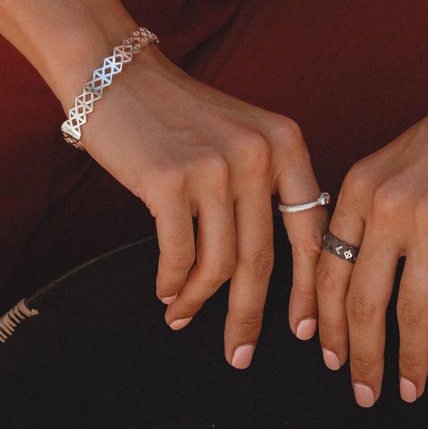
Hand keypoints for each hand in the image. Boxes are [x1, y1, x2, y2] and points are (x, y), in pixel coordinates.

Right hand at [71, 43, 327, 368]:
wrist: (117, 74)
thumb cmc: (178, 114)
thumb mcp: (241, 136)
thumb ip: (265, 187)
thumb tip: (273, 267)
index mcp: (284, 140)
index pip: (310, 229)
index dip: (310, 288)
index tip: (307, 332)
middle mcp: (257, 152)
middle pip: (262, 258)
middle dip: (250, 316)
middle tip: (240, 354)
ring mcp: (214, 166)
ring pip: (219, 264)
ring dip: (199, 300)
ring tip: (182, 314)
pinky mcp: (169, 181)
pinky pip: (179, 257)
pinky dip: (173, 283)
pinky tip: (166, 291)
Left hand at [315, 53, 427, 407]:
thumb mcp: (398, 163)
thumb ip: (374, 211)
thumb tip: (359, 279)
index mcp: (359, 184)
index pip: (328, 269)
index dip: (327, 323)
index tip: (329, 358)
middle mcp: (386, 200)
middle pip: (361, 299)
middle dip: (360, 356)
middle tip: (365, 392)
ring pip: (410, 309)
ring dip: (410, 358)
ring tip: (411, 387)